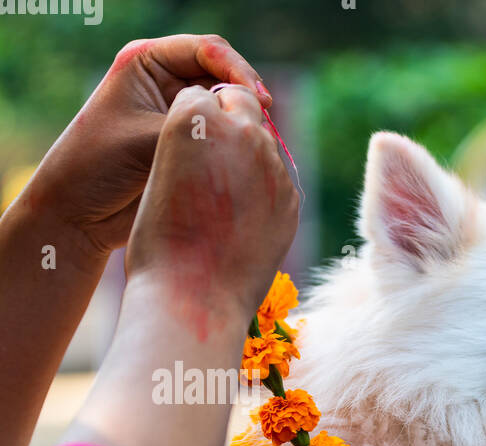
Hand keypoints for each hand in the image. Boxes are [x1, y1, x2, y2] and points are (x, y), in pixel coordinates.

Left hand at [17, 35, 270, 263]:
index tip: (259, 100)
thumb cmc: (99, 165)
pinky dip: (239, 146)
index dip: (238, 70)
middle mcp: (165, 83)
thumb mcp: (150, 138)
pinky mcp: (189, 147)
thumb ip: (197, 128)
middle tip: (264, 122)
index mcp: (147, 62)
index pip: (206, 50)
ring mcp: (179, 115)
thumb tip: (247, 126)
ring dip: (245, 123)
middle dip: (246, 96)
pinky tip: (250, 161)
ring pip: (228, 109)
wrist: (80, 213)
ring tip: (259, 144)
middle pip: (224, 76)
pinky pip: (224, 138)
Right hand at [125, 82, 298, 333]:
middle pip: (242, 106)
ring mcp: (272, 166)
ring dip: (249, 158)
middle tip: (214, 161)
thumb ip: (194, 145)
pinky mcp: (292, 198)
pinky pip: (278, 180)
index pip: (202, 96)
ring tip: (224, 199)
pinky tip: (243, 219)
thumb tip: (226, 139)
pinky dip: (264, 191)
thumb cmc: (160, 241)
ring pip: (264, 144)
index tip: (189, 146)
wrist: (193, 297)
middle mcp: (240, 132)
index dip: (195, 119)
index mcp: (193, 117)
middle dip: (231, 124)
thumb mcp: (161, 175)